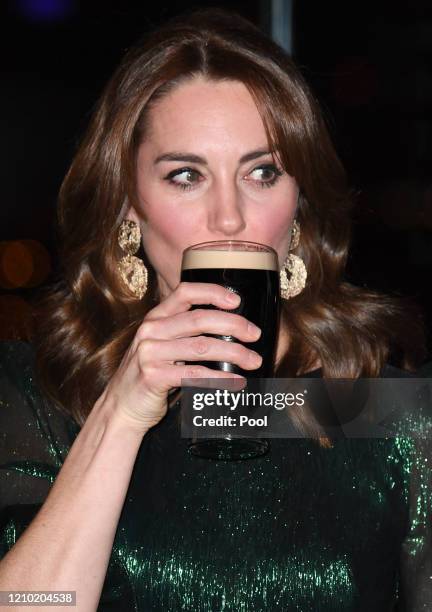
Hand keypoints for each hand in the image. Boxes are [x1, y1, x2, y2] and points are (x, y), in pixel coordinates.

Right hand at [96, 282, 261, 433]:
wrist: (122, 407)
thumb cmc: (151, 374)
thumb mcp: (162, 345)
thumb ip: (184, 332)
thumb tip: (230, 327)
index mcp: (156, 317)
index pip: (185, 292)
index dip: (213, 292)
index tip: (237, 301)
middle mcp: (151, 330)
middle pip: (200, 319)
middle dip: (234, 325)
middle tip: (255, 334)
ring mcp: (150, 353)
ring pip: (202, 347)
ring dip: (234, 353)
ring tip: (254, 360)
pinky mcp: (154, 376)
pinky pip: (195, 374)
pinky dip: (220, 378)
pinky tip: (237, 381)